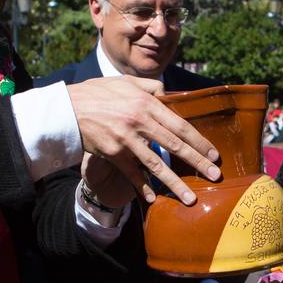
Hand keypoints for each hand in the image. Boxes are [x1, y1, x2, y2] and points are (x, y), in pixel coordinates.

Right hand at [67, 76, 220, 205]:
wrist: (67, 107)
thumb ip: (150, 87)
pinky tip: (153, 199)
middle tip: (215, 176)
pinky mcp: (112, 153)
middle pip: (175, 146)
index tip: (213, 154)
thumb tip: (166, 93)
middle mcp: (140, 123)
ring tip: (190, 198)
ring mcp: (126, 140)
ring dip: (175, 184)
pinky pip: (132, 174)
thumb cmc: (97, 92)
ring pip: (156, 165)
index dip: (199, 141)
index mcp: (147, 104)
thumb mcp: (126, 82)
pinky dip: (143, 188)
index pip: (180, 125)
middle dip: (197, 163)